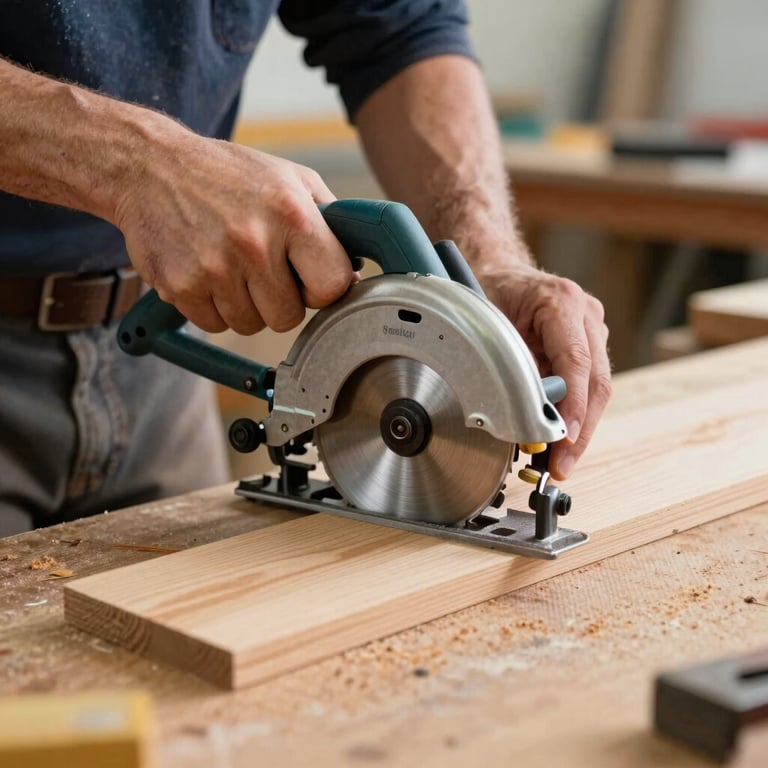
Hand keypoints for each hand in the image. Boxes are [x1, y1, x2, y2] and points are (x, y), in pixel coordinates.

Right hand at [114, 134, 354, 334]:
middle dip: (280, 300)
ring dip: (245, 305)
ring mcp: (213, 267)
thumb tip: (355, 274)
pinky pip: (214, 325)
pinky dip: (213, 306)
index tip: (309, 278)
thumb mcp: (291, 179)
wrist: (149, 165)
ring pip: (251, 326)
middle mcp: (253, 242)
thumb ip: (331, 225)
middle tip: (262, 269)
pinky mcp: (180, 286)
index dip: (322, 287)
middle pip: (288, 317)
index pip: (333, 286)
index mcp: (291, 213)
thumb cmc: (228, 174)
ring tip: (231, 264)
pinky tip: (206, 271)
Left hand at [478, 262, 611, 479]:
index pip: (577, 361)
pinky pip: (585, 390)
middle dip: (580, 431)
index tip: (565, 436)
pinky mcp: (588, 349)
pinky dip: (572, 419)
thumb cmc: (491, 293)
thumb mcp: (488, 322)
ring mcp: (591, 332)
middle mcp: (586, 315)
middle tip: (562, 466)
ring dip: (578, 431)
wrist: (499, 274)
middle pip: (596, 382)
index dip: (573, 404)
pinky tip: (557, 445)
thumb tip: (522, 410)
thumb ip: (509, 362)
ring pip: (596, 391)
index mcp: (562, 302)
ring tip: (558, 464)